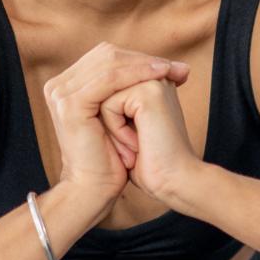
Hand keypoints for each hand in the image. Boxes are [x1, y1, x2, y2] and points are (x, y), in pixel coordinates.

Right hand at [41, 43, 188, 212]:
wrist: (96, 187)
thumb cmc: (113, 156)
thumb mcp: (121, 115)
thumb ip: (126, 88)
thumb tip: (160, 64)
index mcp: (66, 85)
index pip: (106, 58)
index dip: (140, 59)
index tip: (174, 67)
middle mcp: (58, 86)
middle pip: (107, 56)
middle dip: (145, 59)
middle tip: (177, 67)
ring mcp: (61, 94)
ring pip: (109, 64)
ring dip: (144, 65)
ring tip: (171, 70)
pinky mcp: (70, 104)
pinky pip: (109, 80)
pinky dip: (136, 74)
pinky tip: (158, 75)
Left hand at [102, 75, 200, 204]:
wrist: (172, 181)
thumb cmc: (151, 162)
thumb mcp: (126, 129)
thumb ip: (115, 107)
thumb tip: (88, 97)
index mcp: (152, 83)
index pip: (108, 88)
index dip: (109, 119)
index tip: (135, 143)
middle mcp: (155, 77)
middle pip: (103, 90)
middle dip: (109, 122)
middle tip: (136, 145)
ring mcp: (153, 81)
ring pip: (103, 96)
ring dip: (112, 127)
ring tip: (135, 145)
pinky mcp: (149, 92)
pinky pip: (109, 105)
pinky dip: (116, 129)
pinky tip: (137, 143)